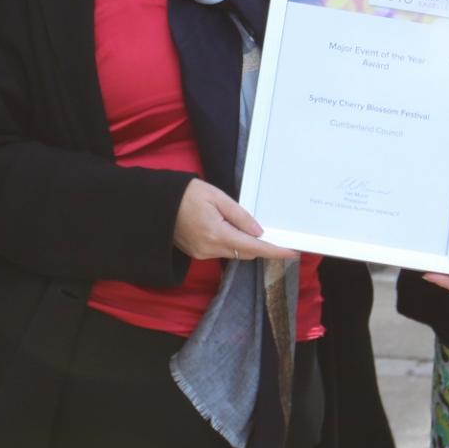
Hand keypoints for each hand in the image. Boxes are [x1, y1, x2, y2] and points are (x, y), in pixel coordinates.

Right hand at [173, 178, 296, 260]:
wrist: (157, 203)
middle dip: (261, 247)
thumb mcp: (217, 197)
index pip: (253, 247)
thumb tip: (259, 232)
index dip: (274, 251)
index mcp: (216, 233)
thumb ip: (240, 216)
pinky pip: (221, 251)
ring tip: (255, 231)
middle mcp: (209, 249)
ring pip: (233, 253)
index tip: (291, 252)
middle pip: (245, 253)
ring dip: (245, 245)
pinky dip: (232, 244)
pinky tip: (234, 232)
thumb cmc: (187, 194)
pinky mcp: (196, 252)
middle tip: (277, 237)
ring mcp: (201, 253)